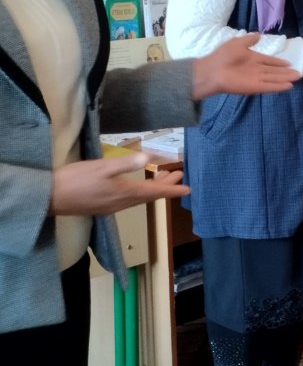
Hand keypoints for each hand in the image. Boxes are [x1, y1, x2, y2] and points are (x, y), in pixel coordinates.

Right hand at [51, 154, 188, 215]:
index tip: (189, 189)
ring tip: (163, 177)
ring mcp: (112, 207)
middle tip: (179, 176)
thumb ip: (126, 163)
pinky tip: (137, 186)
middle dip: (166, 185)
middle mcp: (122, 203)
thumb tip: (148, 158)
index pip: (156, 192)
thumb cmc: (75, 180)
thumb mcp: (102, 167)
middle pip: (150, 195)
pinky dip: (140, 191)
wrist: (50, 199)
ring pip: (139, 197)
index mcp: (125, 193)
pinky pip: (128, 199)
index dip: (173, 189)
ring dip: (154, 188)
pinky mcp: (102, 206)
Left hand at [192, 34, 298, 99]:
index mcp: (252, 58)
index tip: (289, 62)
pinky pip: (269, 86)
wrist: (213, 70)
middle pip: (274, 71)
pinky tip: (289, 86)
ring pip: (274, 78)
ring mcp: (256, 79)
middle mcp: (256, 69)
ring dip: (285, 78)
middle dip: (286, 72)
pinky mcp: (255, 87)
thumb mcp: (237, 43)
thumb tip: (259, 34)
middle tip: (299, 72)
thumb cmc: (223, 55)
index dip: (279, 62)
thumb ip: (249, 40)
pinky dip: (279, 86)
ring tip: (298, 78)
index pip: (269, 61)